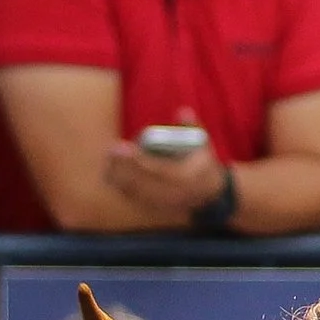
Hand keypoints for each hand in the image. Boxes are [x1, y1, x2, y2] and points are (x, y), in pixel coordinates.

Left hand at [102, 138, 225, 220]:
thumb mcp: (203, 144)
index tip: (124, 147)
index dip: (141, 161)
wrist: (211, 195)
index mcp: (192, 177)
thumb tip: (183, 111)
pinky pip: (137, 199)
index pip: (162, 171)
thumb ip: (191, 128)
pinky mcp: (157, 208)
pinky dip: (123, 188)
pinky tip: (112, 174)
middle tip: (113, 150)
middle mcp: (180, 194)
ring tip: (109, 160)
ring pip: (139, 192)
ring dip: (122, 177)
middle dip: (127, 167)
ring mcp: (168, 203)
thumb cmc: (202, 164)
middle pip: (147, 183)